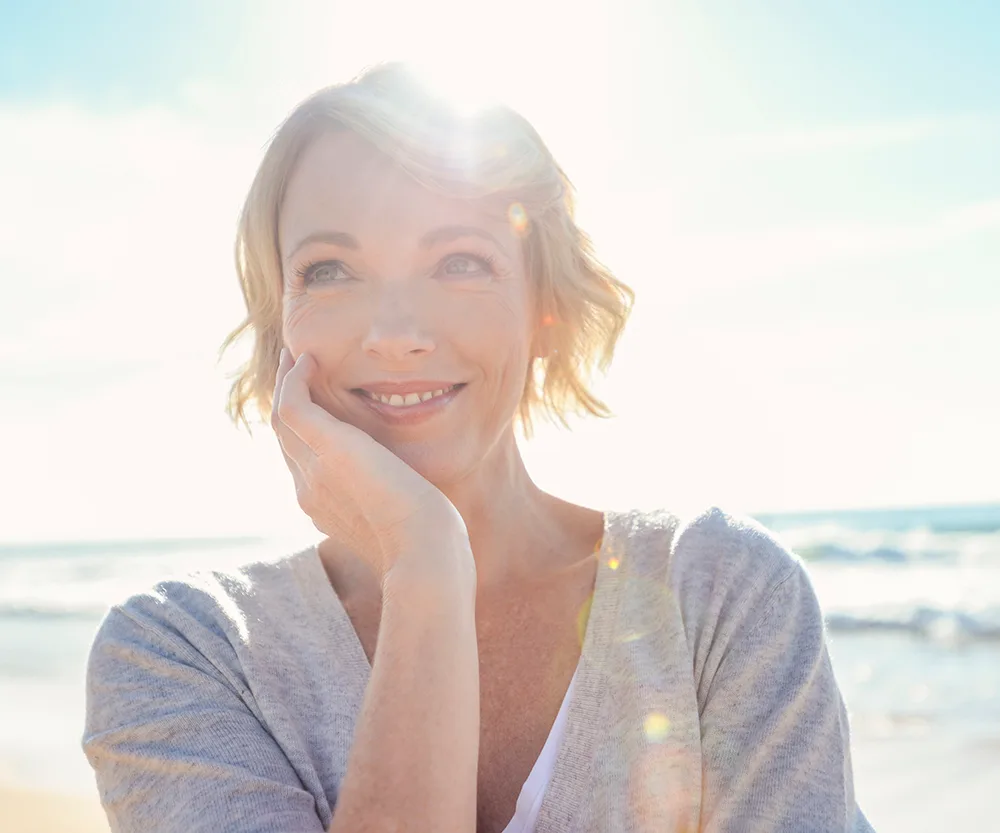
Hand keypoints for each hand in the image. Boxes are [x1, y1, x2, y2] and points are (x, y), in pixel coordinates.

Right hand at [271, 349, 469, 583]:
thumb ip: (388, 497)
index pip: (300, 460)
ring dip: (285, 381)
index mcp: (322, 506)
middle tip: (295, 366)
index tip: (314, 399)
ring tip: (296, 355)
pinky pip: (292, 404)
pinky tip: (312, 360)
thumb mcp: (399, 515)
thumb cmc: (425, 537)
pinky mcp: (328, 448)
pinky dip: (295, 379)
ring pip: (281, 417)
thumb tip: (401, 488)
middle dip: (287, 399)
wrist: (423, 547)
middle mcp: (308, 489)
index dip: (303, 428)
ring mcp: (312, 471)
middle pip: (284, 436)